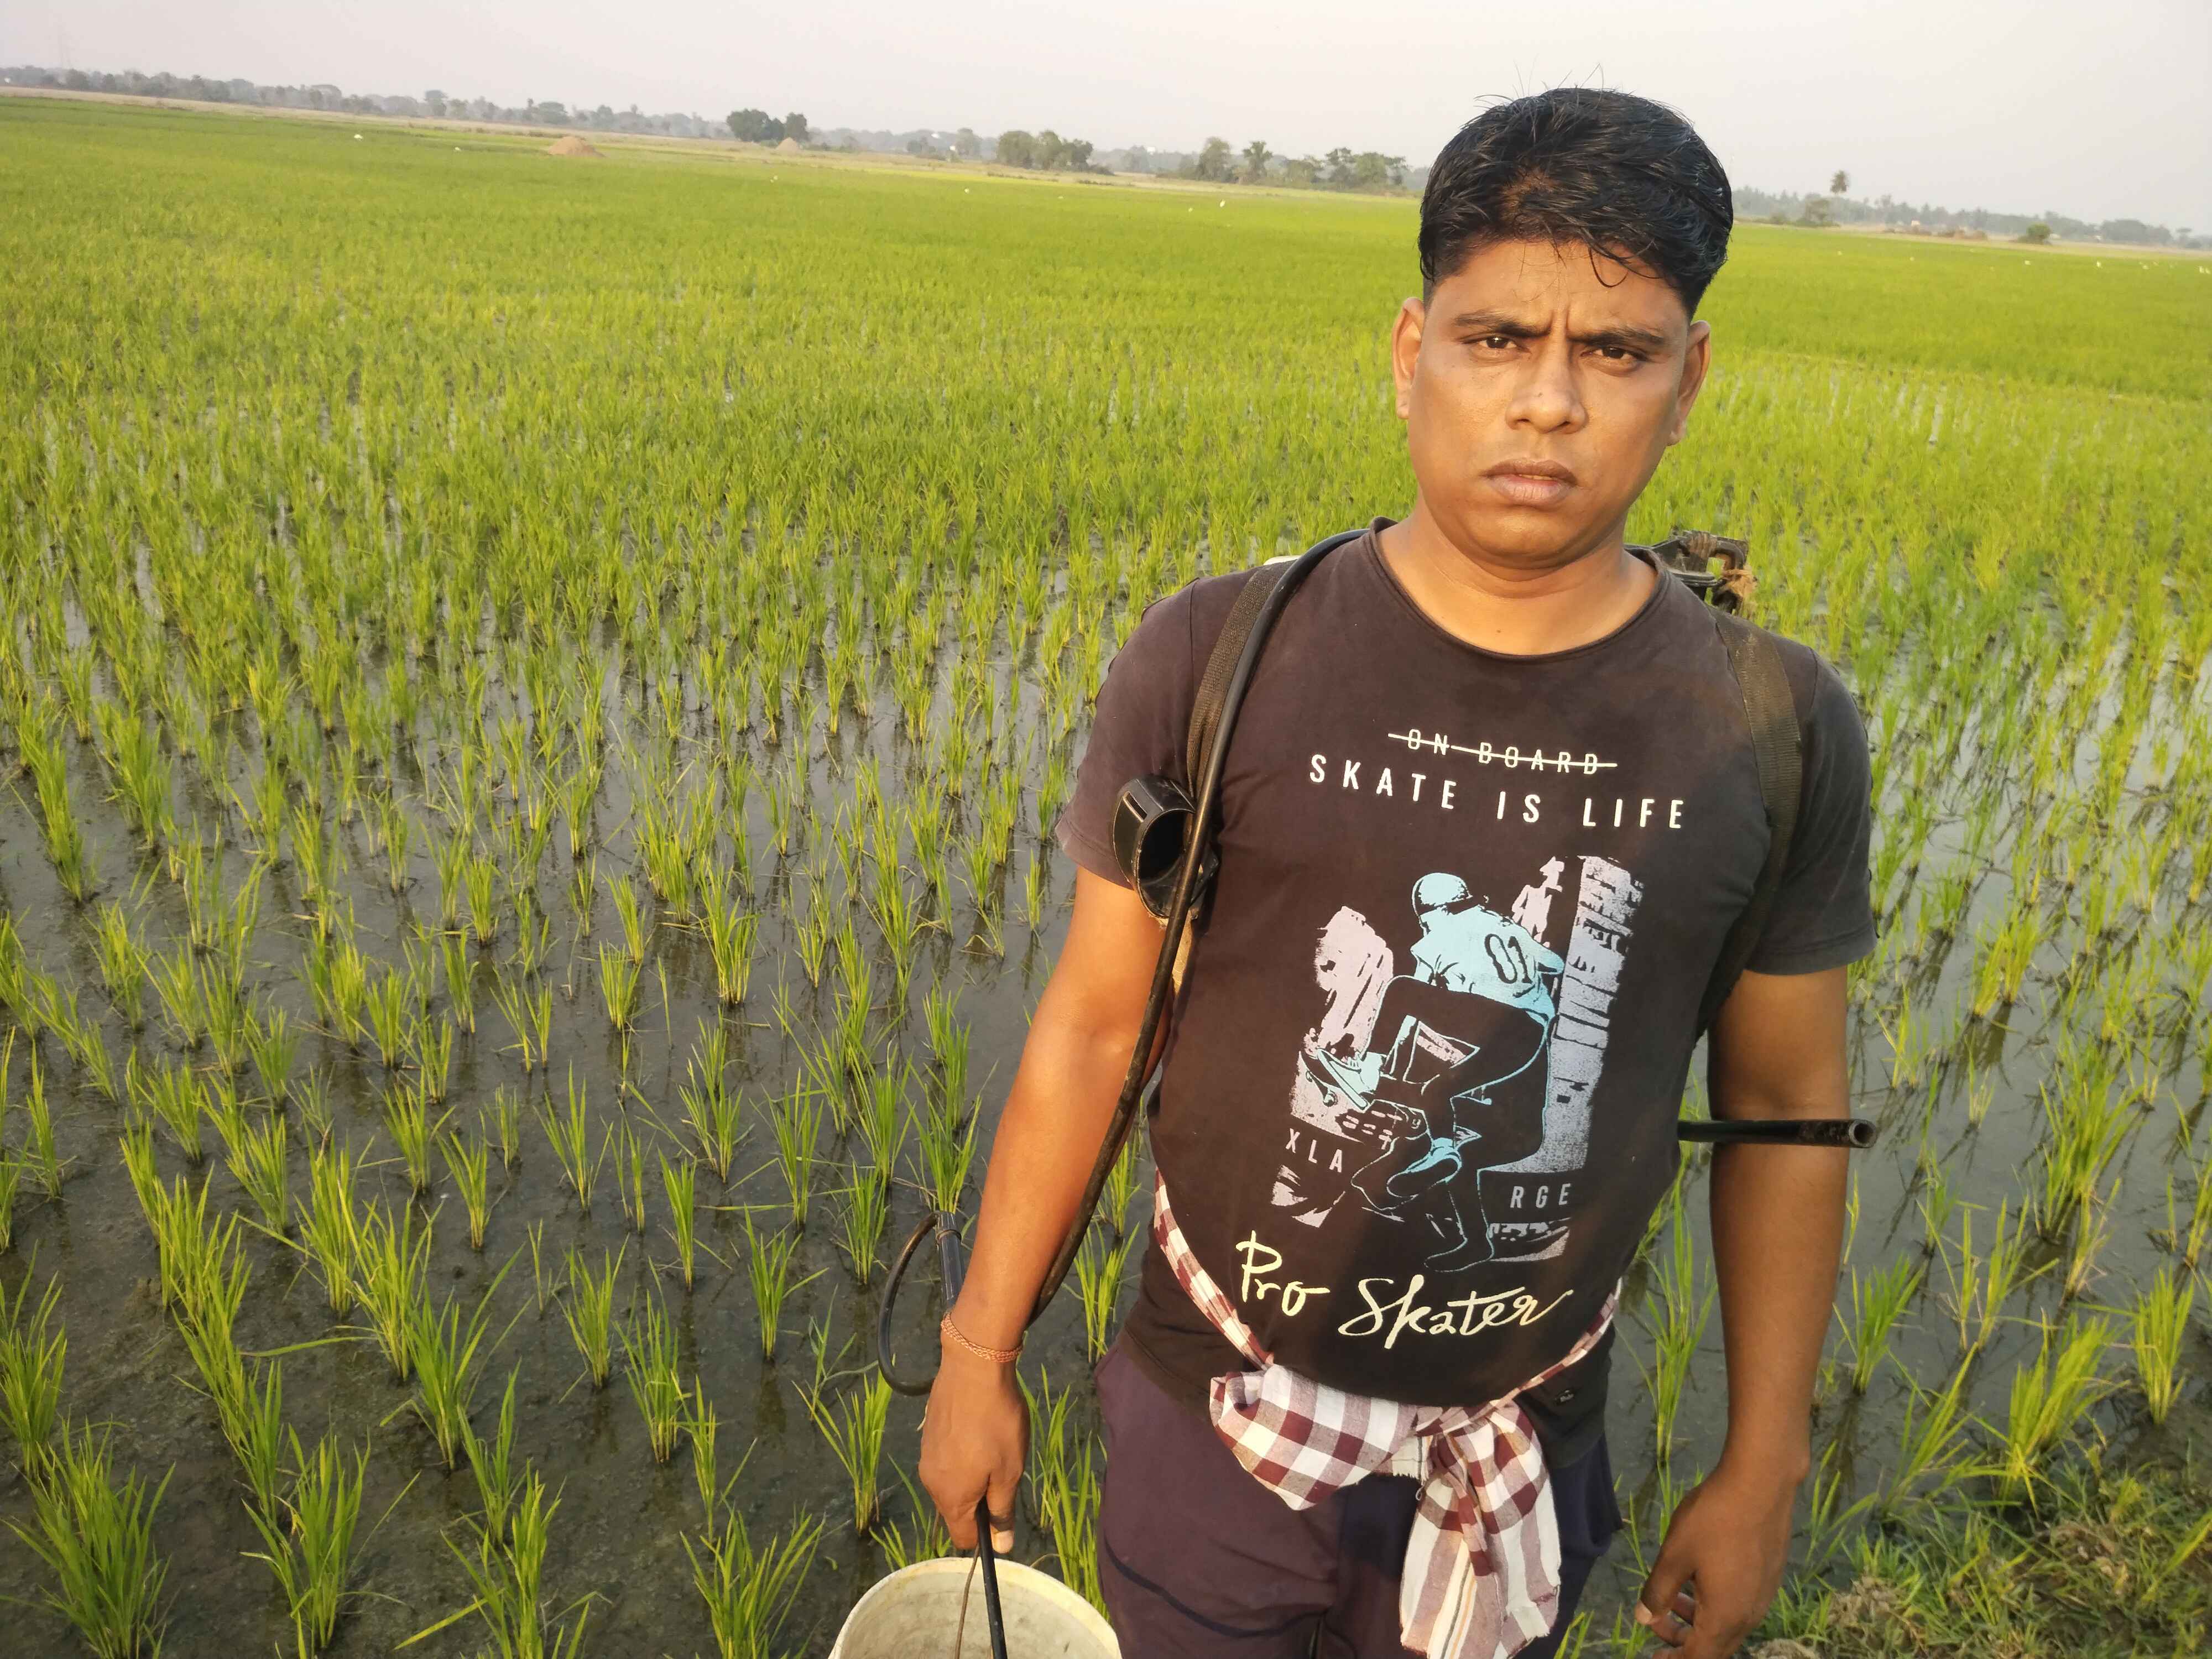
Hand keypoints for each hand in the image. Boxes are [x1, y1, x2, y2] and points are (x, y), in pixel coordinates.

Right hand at [918, 1342, 1027, 1553]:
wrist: (972, 1367)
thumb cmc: (996, 1424)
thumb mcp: (1009, 1472)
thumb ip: (1002, 1511)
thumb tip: (1001, 1547)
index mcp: (950, 1497)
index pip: (962, 1538)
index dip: (984, 1534)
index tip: (1003, 1510)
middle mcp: (930, 1481)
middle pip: (955, 1509)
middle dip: (979, 1500)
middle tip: (1003, 1470)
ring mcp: (926, 1455)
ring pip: (951, 1482)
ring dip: (971, 1475)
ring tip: (992, 1446)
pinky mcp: (928, 1433)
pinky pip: (945, 1458)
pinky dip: (961, 1454)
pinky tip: (977, 1430)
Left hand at [1634, 1463, 1797, 1656]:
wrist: (1761, 1484)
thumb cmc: (1713, 1520)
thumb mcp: (1674, 1555)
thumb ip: (1658, 1591)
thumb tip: (1645, 1618)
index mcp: (1724, 1617)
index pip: (1699, 1656)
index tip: (1654, 1657)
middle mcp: (1749, 1615)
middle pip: (1715, 1645)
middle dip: (1683, 1640)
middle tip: (1657, 1622)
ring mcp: (1762, 1596)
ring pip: (1727, 1624)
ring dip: (1698, 1619)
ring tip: (1672, 1597)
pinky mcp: (1768, 1577)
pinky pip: (1739, 1605)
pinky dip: (1715, 1603)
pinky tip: (1699, 1578)